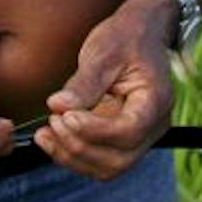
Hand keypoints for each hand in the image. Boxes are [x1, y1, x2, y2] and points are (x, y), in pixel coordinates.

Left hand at [35, 0, 175, 179]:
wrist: (140, 34)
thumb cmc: (125, 38)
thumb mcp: (104, 51)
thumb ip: (84, 82)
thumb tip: (57, 106)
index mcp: (156, 100)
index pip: (129, 131)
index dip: (94, 130)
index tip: (64, 115)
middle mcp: (153, 126)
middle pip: (119, 158)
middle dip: (80, 146)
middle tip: (52, 121)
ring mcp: (140, 137)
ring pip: (108, 167)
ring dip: (73, 156)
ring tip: (45, 133)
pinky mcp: (122, 140)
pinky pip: (99, 161)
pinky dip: (73, 155)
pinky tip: (50, 138)